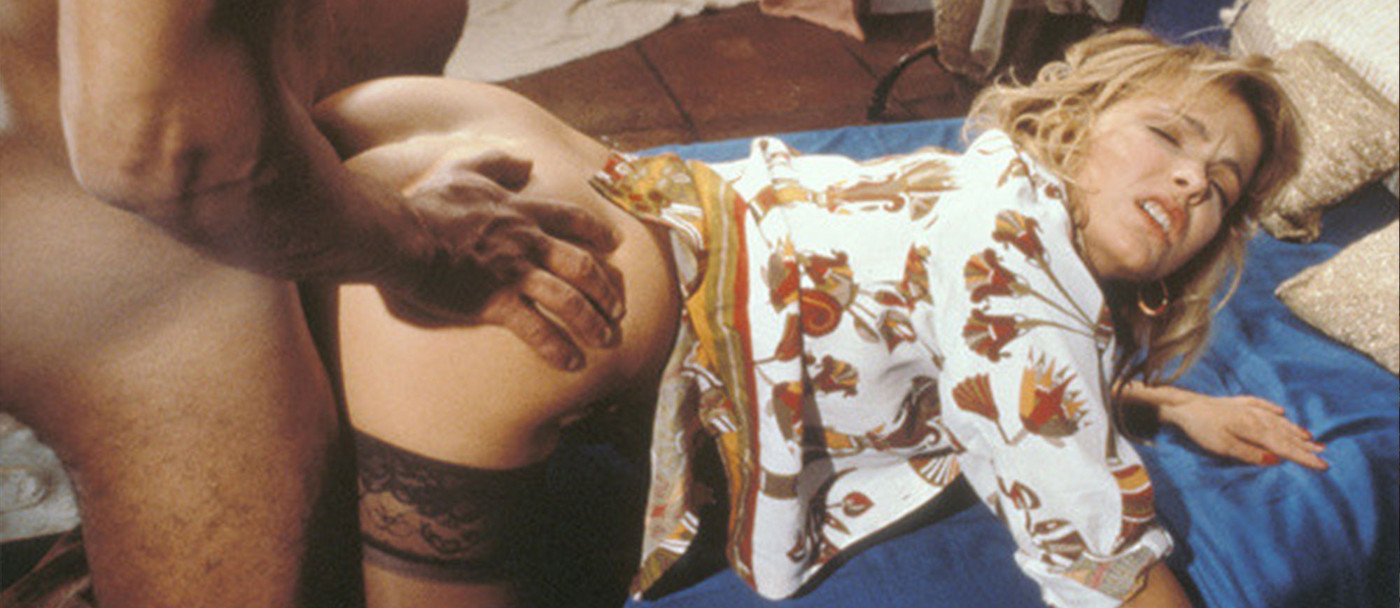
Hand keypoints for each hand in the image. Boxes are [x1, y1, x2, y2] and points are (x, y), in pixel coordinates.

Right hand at [377, 150, 623, 369]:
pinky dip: (558, 348)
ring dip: (592, 322)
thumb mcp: (464, 170)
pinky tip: (572, 363)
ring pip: (569, 300)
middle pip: (582, 264)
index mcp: (522, 212)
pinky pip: (537, 329)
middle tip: (619, 307)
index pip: (572, 220)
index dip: (598, 232)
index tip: (615, 243)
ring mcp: (514, 273)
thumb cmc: (428, 205)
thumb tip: (525, 162)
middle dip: (607, 288)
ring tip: (605, 339)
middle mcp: (527, 242)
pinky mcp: (496, 302)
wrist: (400, 235)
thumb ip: (496, 162)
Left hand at [1160, 394, 1327, 469]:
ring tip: (1310, 437)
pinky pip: (1261, 406)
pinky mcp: (1235, 403)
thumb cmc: (1201, 428)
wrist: (1182, 405)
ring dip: (1293, 429)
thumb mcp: (1223, 446)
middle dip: (1304, 445)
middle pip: (1284, 433)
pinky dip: (1273, 410)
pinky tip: (1280, 412)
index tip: (1323, 465)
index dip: (1303, 457)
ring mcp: (1246, 408)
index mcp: (1254, 428)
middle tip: (1324, 453)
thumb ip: (1249, 453)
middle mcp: (1254, 416)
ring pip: (1276, 420)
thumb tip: (1275, 459)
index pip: (1284, 446)